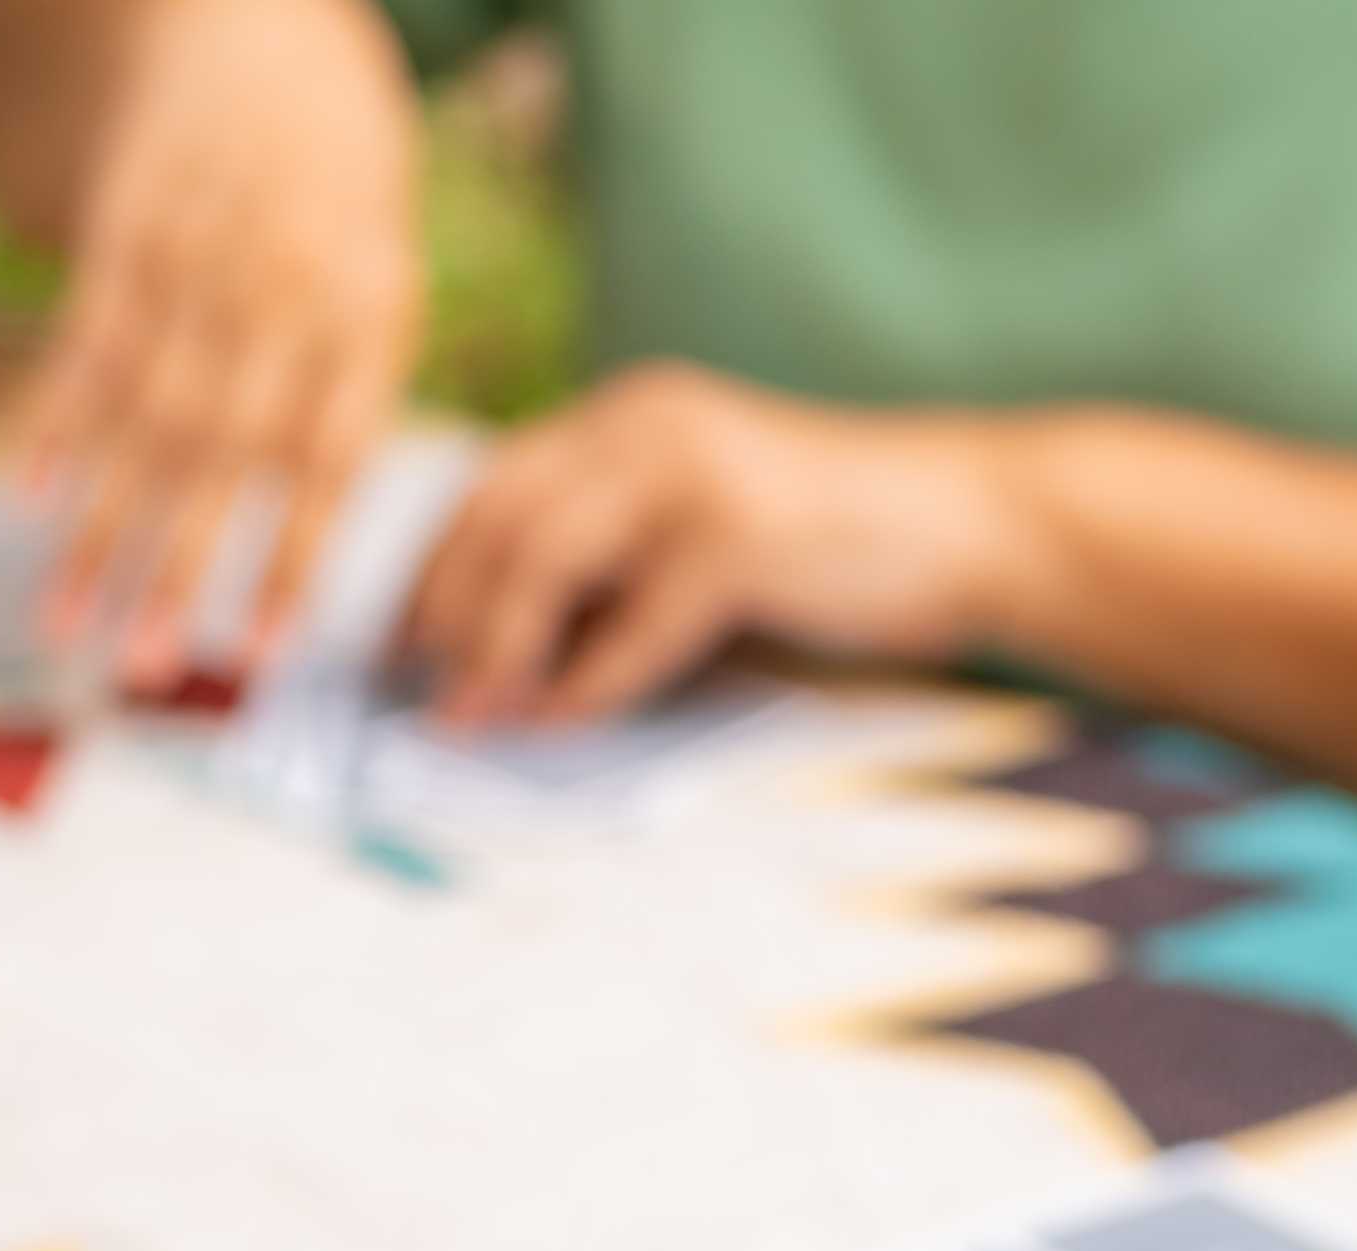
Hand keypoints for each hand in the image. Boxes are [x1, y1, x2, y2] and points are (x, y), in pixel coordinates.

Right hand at [12, 0, 424, 681]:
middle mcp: (280, 291)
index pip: (326, 465)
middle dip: (179, 573)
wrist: (258, 32)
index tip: (256, 661)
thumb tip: (312, 546)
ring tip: (69, 629)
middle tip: (145, 674)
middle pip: (222, 457)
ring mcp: (195, 259)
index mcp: (366, 314)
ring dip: (103, 531)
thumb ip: (350, 396)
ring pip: (142, 417)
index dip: (289, 565)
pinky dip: (57, 422)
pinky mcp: (123, 232)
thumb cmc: (335, 194)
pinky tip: (32, 500)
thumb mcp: (381, 276)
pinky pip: (85, 341)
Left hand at [402, 364, 1012, 730]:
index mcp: (628, 416)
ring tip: (466, 720)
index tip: (391, 645)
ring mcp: (692, 476)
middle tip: (416, 694)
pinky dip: (583, 689)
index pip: (490, 482)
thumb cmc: (829, 548)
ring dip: (493, 652)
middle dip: (441, 613)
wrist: (965, 523)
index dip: (427, 568)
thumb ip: (611, 570)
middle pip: (496, 515)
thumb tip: (499, 659)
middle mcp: (646, 423)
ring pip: (540, 560)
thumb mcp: (696, 539)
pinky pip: (629, 628)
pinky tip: (554, 729)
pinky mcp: (738, 540)